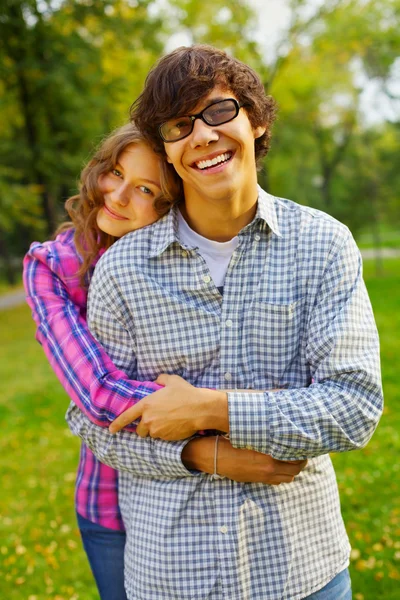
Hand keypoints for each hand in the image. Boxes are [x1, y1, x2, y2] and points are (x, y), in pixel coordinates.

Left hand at [109, 374, 226, 439]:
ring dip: (156, 430)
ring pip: (151, 434)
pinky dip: (165, 434)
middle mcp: (148, 419)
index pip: (127, 416)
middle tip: (157, 419)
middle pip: (140, 429)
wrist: (199, 409)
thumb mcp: (172, 380)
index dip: (117, 424)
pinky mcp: (166, 438)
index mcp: (146, 404)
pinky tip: (175, 426)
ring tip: (169, 421)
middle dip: (145, 427)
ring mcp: (157, 430)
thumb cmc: (185, 393)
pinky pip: (162, 438)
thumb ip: (160, 379)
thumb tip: (156, 381)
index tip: (110, 430)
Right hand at [182, 436, 306, 484]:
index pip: (296, 460)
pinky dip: (282, 474)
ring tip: (292, 457)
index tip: (303, 443)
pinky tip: (279, 463)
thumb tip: (278, 415)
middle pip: (295, 471)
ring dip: (292, 469)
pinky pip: (277, 481)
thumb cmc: (229, 440)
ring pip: (287, 478)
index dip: (302, 452)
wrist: (212, 456)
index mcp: (268, 459)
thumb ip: (266, 430)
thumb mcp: (249, 433)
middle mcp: (268, 471)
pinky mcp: (256, 480)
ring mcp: (262, 477)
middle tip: (301, 450)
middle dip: (300, 461)